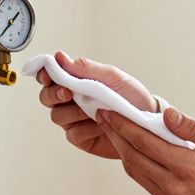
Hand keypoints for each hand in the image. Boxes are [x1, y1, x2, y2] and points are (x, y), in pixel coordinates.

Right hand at [37, 51, 157, 159]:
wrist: (149, 121)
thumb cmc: (132, 96)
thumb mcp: (113, 77)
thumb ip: (86, 68)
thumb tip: (60, 57)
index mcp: (76, 81)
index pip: (51, 76)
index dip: (44, 74)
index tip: (48, 74)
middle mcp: (72, 100)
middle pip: (46, 97)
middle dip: (54, 94)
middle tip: (69, 93)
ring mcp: (75, 120)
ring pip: (57, 116)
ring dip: (72, 112)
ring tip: (92, 110)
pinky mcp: (81, 138)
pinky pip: (73, 134)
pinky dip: (85, 128)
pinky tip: (100, 125)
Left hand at [96, 107, 194, 194]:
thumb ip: (191, 129)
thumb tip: (167, 113)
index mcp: (185, 167)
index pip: (144, 142)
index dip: (123, 125)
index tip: (110, 112)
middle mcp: (172, 185)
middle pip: (132, 157)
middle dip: (115, 135)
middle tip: (103, 118)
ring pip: (134, 171)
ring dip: (121, 150)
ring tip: (113, 132)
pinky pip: (144, 182)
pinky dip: (134, 165)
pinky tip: (133, 151)